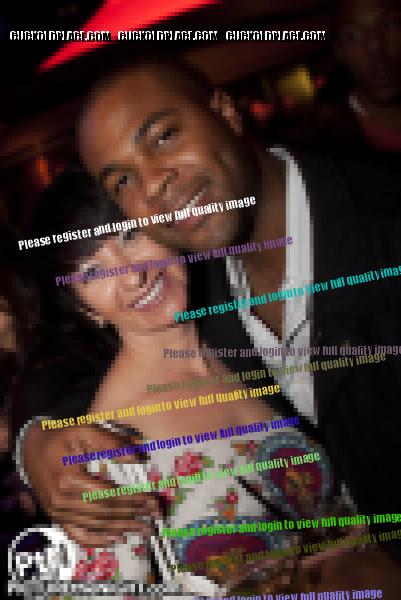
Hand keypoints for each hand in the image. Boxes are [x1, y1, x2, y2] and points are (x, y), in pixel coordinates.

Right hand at [23, 422, 160, 545]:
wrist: (31, 448)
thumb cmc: (61, 437)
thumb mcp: (84, 430)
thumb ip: (110, 442)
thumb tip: (137, 457)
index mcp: (69, 479)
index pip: (107, 495)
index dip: (131, 499)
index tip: (151, 500)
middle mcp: (61, 501)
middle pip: (104, 513)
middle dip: (133, 514)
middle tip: (155, 515)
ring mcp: (57, 513)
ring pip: (95, 526)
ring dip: (122, 528)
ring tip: (145, 527)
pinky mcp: (56, 518)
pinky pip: (78, 535)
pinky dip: (98, 540)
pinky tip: (117, 539)